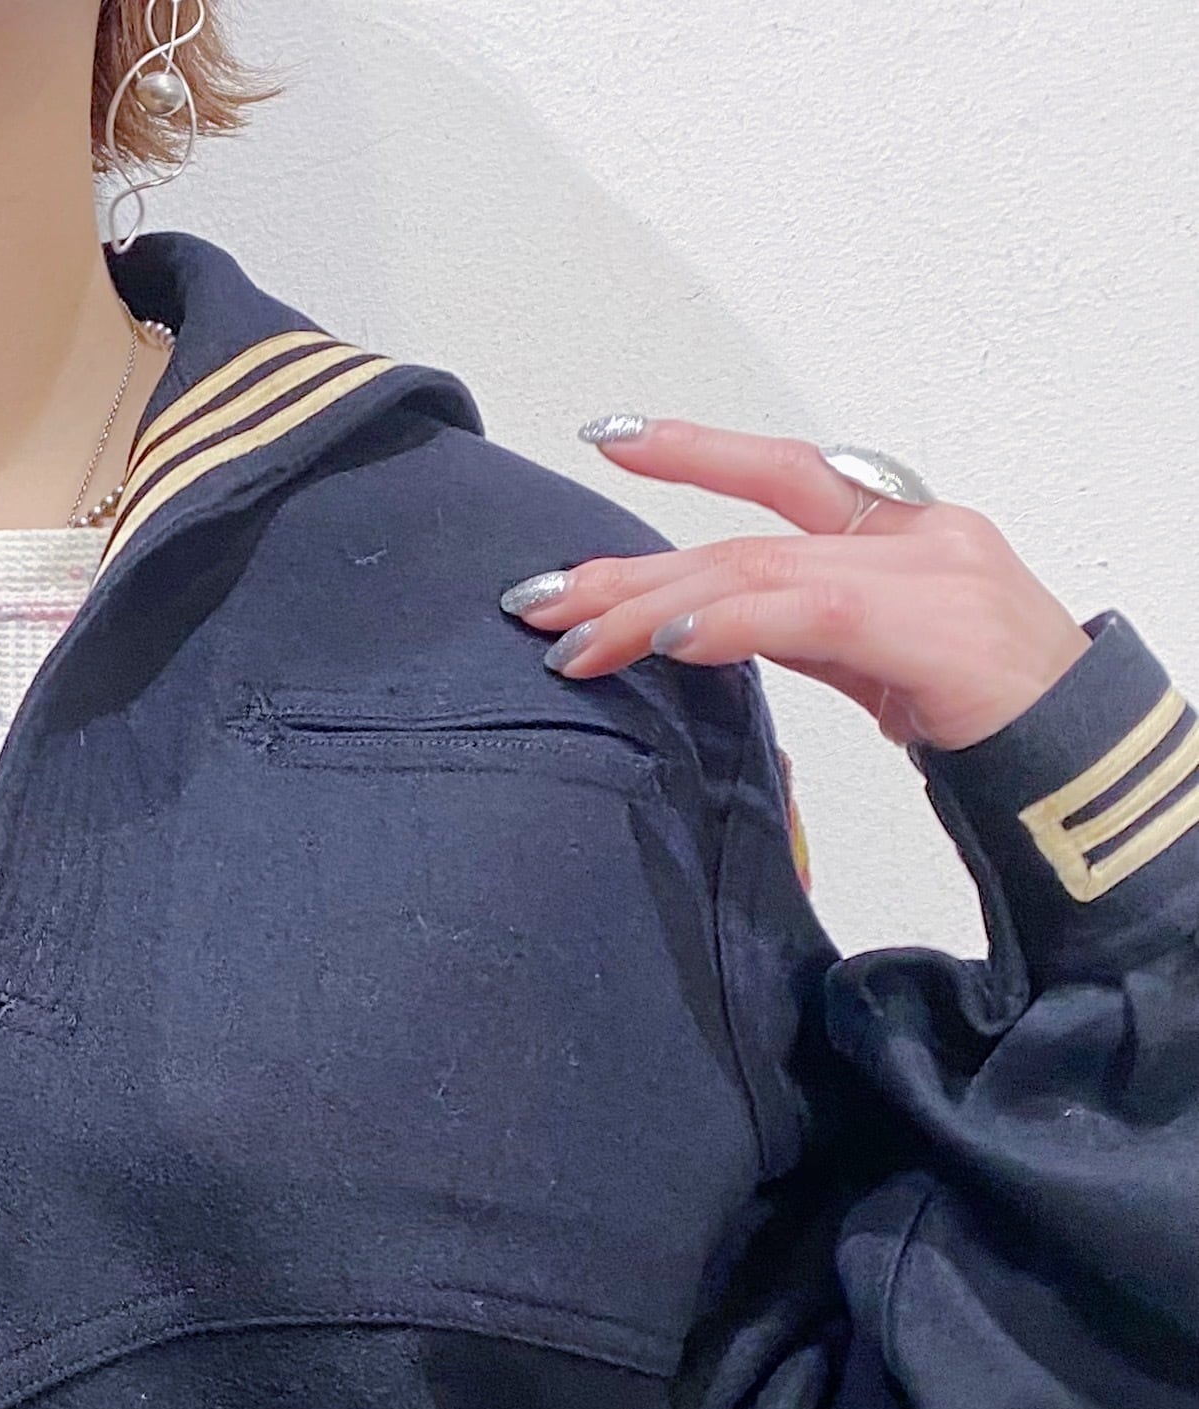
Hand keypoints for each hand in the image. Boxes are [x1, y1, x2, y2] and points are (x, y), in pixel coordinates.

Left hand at [497, 416, 1093, 751]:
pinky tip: (673, 641)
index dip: (696, 451)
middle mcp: (913, 537)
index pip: (784, 474)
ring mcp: (927, 574)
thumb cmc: (985, 712)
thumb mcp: (876, 662)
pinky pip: (810, 615)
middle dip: (634, 574)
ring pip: (759, 574)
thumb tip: (704, 626)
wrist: (1082, 756)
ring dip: (655, 610)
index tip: (609, 438)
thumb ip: (801, 629)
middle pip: (744, 542)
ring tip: (577, 641)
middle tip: (541, 601)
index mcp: (901, 536)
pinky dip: (733, 624)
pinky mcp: (933, 627)